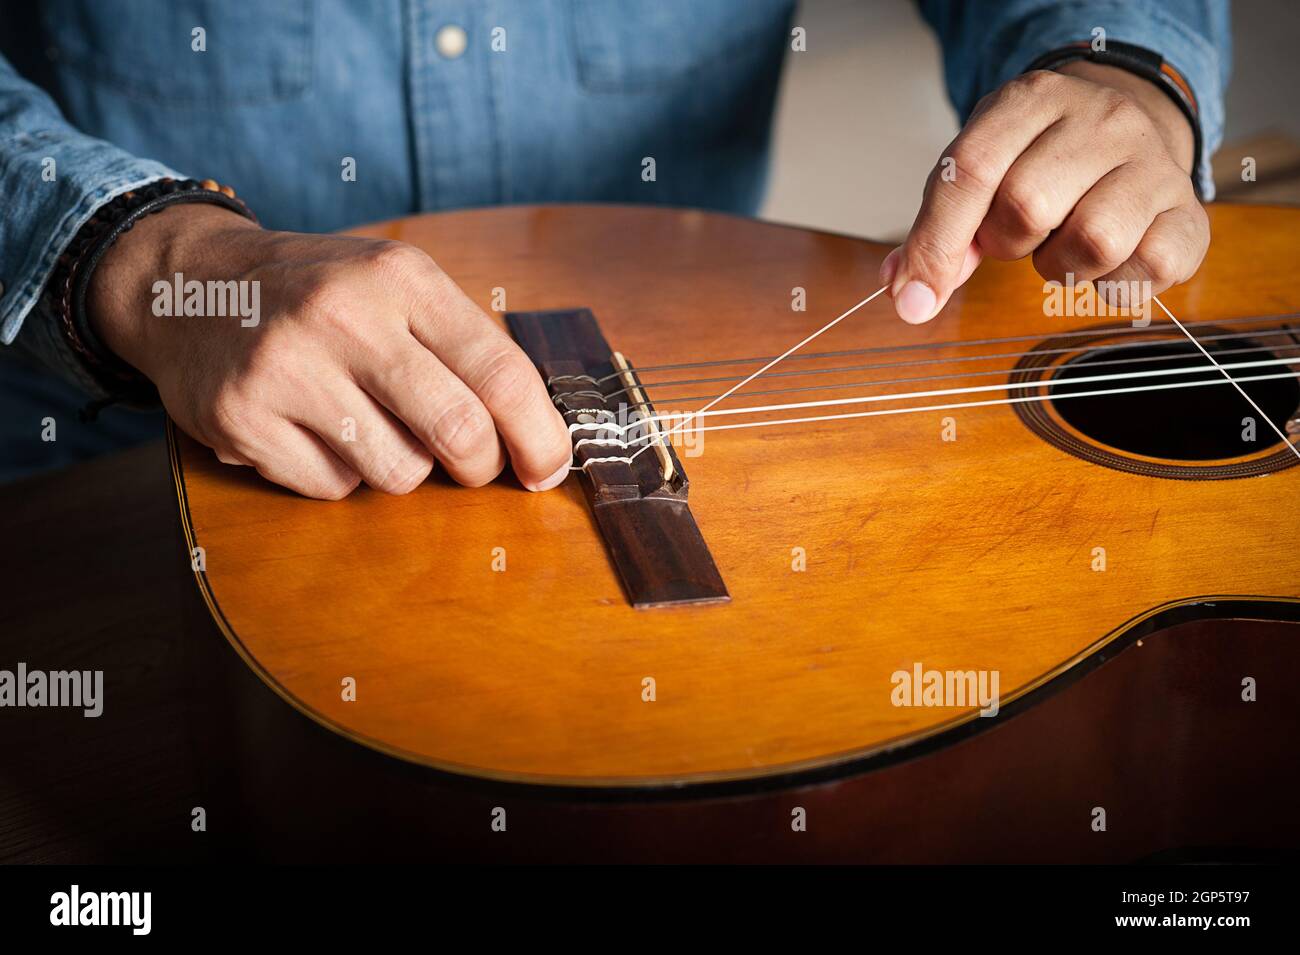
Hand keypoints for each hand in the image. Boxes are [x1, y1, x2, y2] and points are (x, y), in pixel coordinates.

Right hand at [88, 204, 571, 498]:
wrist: (189, 285)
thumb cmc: (319, 294)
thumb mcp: (395, 285)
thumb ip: (465, 345)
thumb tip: (537, 435)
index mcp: (399, 278)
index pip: (500, 371)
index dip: (538, 434)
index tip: (550, 468)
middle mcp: (344, 317)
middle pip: (459, 432)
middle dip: (480, 466)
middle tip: (472, 464)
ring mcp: (286, 369)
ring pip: (398, 472)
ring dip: (401, 467)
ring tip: (367, 424)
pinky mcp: (241, 419)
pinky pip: (333, 489)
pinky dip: (339, 476)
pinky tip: (313, 432)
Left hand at [881, 61, 1208, 321]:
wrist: (1129, 130)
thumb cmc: (1040, 158)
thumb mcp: (981, 168)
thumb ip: (938, 226)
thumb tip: (904, 290)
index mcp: (1033, 99)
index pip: (972, 171)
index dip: (936, 244)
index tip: (913, 297)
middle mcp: (1102, 119)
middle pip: (1027, 206)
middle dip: (1005, 242)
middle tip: (1018, 234)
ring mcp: (1153, 162)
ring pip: (1093, 241)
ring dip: (1061, 266)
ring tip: (1063, 242)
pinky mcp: (1188, 212)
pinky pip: (1145, 270)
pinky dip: (1112, 285)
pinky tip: (1106, 262)